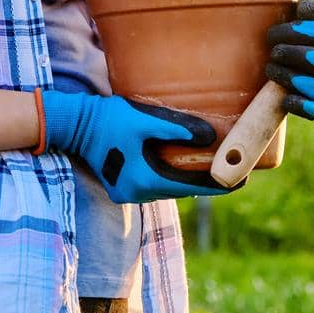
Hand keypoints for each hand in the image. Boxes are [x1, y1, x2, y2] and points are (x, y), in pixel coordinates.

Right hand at [41, 91, 241, 203]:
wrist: (73, 124)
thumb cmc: (108, 119)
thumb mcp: (144, 120)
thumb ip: (176, 128)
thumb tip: (209, 136)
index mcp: (144, 180)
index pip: (190, 187)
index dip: (216, 184)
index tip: (239, 181)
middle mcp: (137, 193)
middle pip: (179, 190)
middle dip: (204, 181)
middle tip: (229, 170)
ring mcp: (127, 192)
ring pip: (167, 188)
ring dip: (186, 179)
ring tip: (211, 168)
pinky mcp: (122, 185)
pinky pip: (154, 184)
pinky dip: (170, 176)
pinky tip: (181, 165)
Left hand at [264, 0, 313, 118]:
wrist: (298, 47)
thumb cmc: (302, 25)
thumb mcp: (305, 12)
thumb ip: (309, 9)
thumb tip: (311, 8)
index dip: (308, 31)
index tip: (282, 29)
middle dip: (299, 56)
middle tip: (274, 51)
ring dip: (295, 80)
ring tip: (272, 69)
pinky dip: (303, 106)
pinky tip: (284, 97)